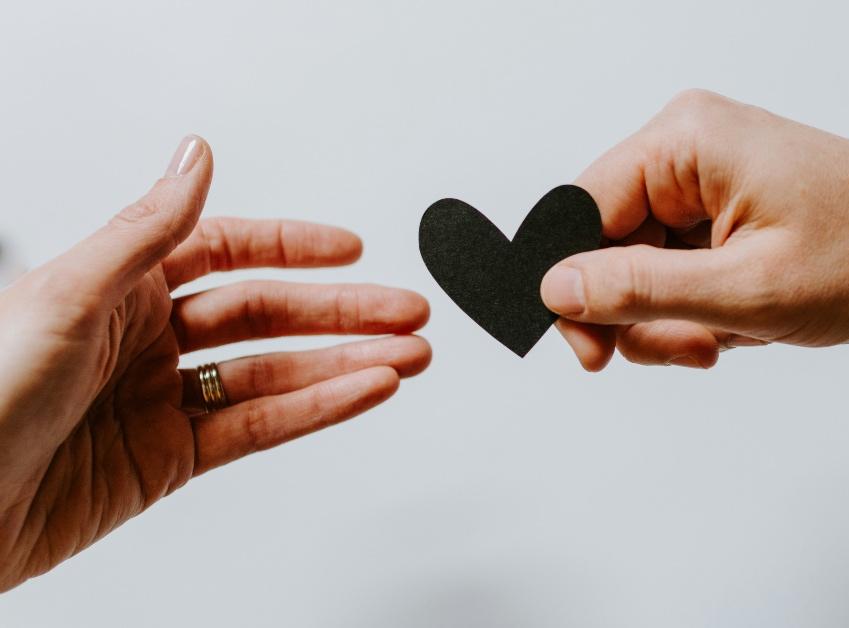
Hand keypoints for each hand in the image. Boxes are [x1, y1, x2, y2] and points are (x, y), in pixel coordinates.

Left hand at [0, 136, 430, 590]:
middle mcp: (144, 340)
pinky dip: (318, 409)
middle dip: (342, 311)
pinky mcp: (171, 460)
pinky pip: (260, 427)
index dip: (290, 247)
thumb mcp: (66, 295)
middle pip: (265, 314)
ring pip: (275, 373)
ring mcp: (162, 401)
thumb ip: (147, 230)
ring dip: (346, 363)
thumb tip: (196, 157)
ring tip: (408, 355)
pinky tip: (362, 390)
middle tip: (405, 310)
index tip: (349, 248)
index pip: (223, 251)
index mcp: (115, 287)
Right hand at [543, 90, 848, 370]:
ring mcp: (704, 173)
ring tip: (732, 334)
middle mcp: (687, 146)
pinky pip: (675, 263)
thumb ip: (640, 290)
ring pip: (640, 264)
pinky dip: (699, 305)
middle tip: (695, 348)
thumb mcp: (746, 291)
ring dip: (675, 316)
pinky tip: (743, 318)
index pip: (578, 214)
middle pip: (606, 244)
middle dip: (642, 312)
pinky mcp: (721, 201)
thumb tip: (555, 289)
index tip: (594, 354)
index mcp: (684, 142)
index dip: (575, 290)